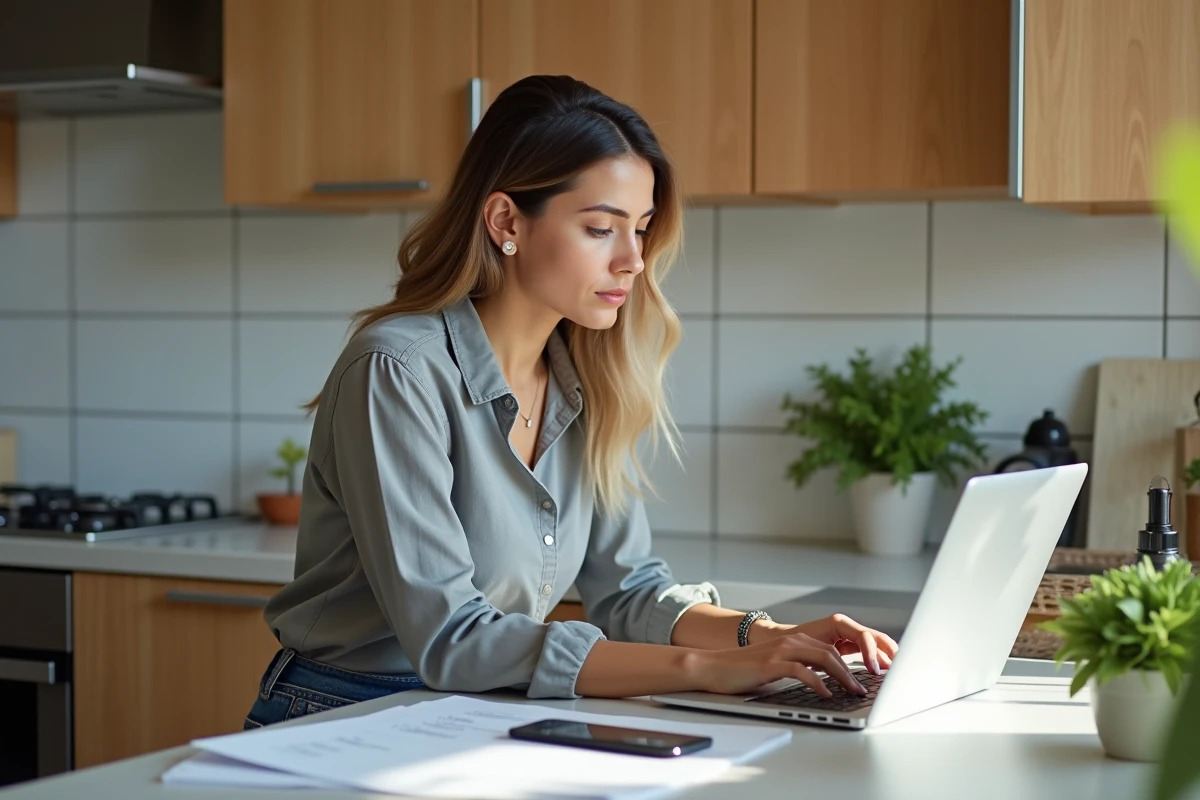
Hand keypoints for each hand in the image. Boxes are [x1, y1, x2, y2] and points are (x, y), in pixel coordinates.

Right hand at [688, 631, 869, 696]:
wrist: (712, 666)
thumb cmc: (743, 671)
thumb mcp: (776, 666)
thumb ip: (798, 668)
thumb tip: (824, 685)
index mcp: (794, 641)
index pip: (831, 649)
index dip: (851, 663)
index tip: (864, 679)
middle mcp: (791, 641)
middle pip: (832, 653)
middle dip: (853, 671)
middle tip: (865, 689)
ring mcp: (781, 651)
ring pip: (823, 658)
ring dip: (842, 676)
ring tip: (853, 691)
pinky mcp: (771, 663)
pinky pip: (802, 671)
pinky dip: (818, 683)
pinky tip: (826, 694)